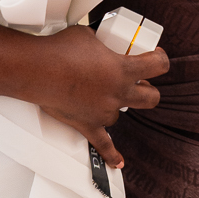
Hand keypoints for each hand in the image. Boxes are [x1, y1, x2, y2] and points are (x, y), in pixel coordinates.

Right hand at [30, 26, 168, 169]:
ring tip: (104, 95)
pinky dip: (111, 155)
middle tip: (139, 81)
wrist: (37, 70)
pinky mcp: (89, 125)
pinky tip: (118, 162)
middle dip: (149, 89)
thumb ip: (100, 42)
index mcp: (123, 69)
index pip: (158, 65)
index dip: (160, 59)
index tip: (156, 56)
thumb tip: (100, 43)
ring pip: (122, 114)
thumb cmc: (60, 51)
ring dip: (118, 105)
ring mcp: (105, 111)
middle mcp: (118, 93)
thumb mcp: (88, 35)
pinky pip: (104, 145)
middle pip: (151, 97)